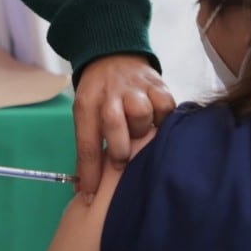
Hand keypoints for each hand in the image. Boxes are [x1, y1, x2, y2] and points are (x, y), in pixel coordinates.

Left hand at [72, 54, 174, 194]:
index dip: (90, 173)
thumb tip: (85, 189)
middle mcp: (110, 94)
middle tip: (122, 161)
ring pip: (142, 113)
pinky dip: (163, 118)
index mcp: (87, 104)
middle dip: (120, 149)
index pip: (87, 143)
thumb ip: (88, 147)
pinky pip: (166, 106)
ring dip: (142, 129)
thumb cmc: (99, 95)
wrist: (112, 55)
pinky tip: (158, 122)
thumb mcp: (85, 113)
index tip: (91, 195)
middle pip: (114, 125)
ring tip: (141, 134)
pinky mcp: (158, 84)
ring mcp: (135, 87)